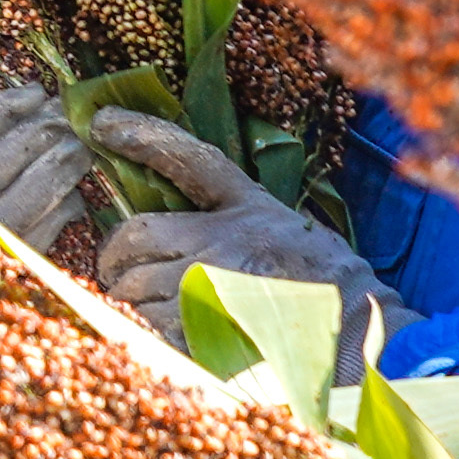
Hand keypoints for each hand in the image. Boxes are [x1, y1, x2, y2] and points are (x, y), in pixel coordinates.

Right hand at [0, 83, 97, 238]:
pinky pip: (41, 234)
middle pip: (2, 161)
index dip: (8, 107)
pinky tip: (72, 194)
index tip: (36, 92)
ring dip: (60, 167)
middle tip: (66, 116)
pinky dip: (62, 210)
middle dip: (41, 132)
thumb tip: (19, 97)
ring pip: (29, 197)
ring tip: (77, 148)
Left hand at [81, 108, 384, 378]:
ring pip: (134, 288)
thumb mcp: (285, 226)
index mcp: (245, 208)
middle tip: (115, 270)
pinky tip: (165, 332)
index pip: (184, 157)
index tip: (100, 122)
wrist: (357, 336)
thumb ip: (234, 217)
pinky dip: (146, 331)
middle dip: (114, 257)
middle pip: (134, 235)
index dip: (139, 134)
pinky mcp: (205, 333)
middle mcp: (221, 242)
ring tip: (142, 306)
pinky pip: (150, 329)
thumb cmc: (325, 281)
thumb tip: (168, 227)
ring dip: (129, 299)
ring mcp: (210, 288)